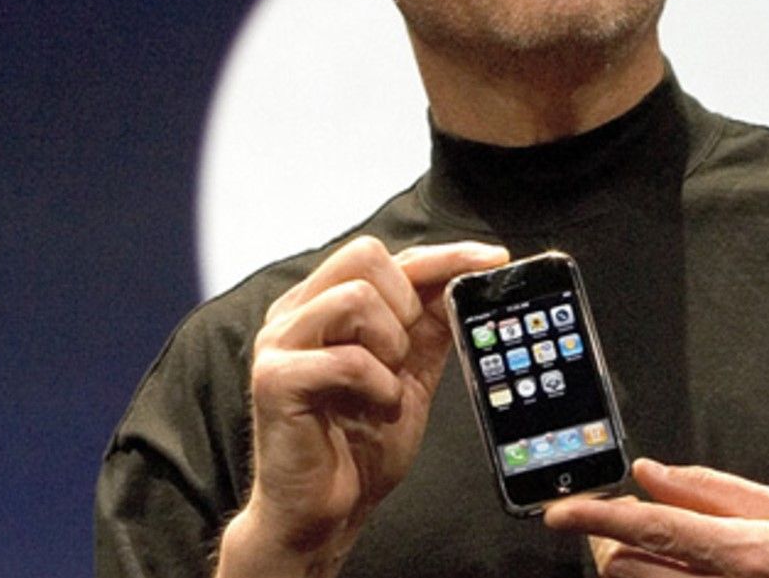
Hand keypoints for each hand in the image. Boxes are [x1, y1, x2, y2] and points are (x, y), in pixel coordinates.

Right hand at [216, 236, 508, 577]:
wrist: (324, 513)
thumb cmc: (360, 441)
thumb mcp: (410, 369)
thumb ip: (430, 322)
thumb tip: (471, 277)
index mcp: (325, 302)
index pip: (390, 255)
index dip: (446, 255)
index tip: (495, 260)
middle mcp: (296, 312)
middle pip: (365, 256)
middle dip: (405, 303)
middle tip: (405, 352)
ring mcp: (279, 342)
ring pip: (354, 297)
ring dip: (391, 346)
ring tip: (387, 383)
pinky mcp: (274, 380)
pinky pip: (347, 358)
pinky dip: (379, 386)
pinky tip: (377, 407)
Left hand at [544, 458, 768, 577]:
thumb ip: (712, 489)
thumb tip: (650, 473)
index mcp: (744, 553)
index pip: (652, 528)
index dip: (598, 517)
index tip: (560, 512)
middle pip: (625, 567)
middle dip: (615, 543)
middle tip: (630, 528)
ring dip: (632, 569)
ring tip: (663, 555)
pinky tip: (674, 572)